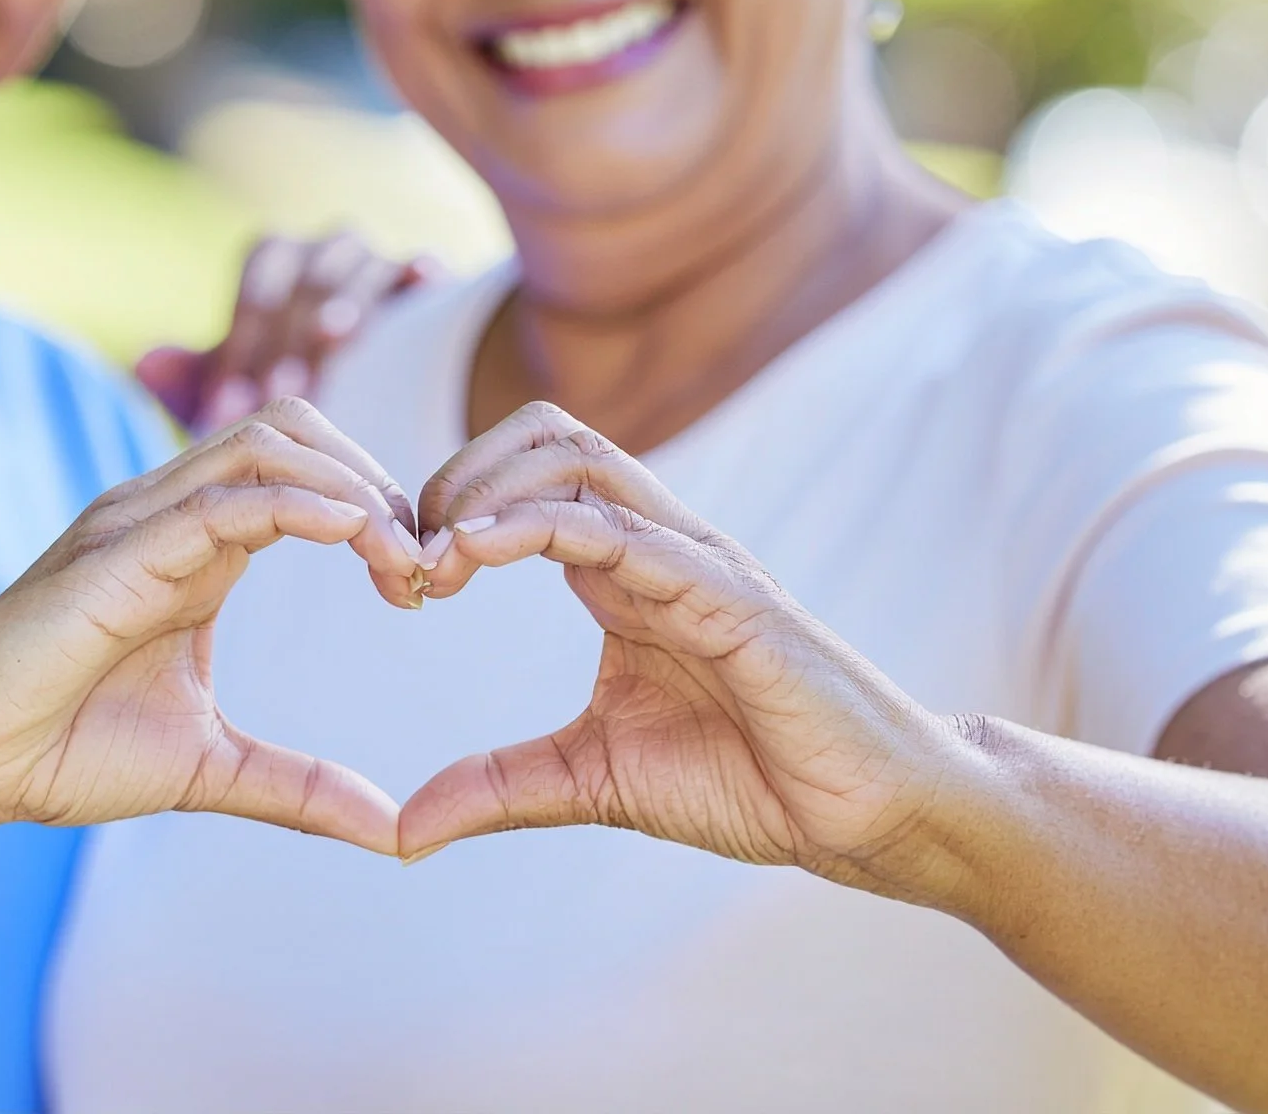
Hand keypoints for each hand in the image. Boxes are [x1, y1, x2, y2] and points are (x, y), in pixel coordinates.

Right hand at [0, 398, 426, 853]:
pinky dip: (298, 505)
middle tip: (425, 563)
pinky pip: (220, 501)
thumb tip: (394, 831)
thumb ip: (300, 787)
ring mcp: (138, 522)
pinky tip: (354, 536)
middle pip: (295, 430)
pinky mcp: (115, 554)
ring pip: (265, 446)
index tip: (423, 585)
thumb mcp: (210, 767)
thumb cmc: (60, 749)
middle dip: (376, 479)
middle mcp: (167, 513)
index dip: (378, 508)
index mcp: (196, 544)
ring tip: (401, 555)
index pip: (304, 470)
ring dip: (351, 486)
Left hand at [138, 233, 441, 434]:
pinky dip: (418, 267)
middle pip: (303, 279)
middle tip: (273, 394)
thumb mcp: (240, 379)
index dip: (238, 346)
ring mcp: (377, 257)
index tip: (226, 407)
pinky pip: (420, 264)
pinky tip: (423, 278)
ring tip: (332, 337)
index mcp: (275, 262)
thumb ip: (195, 377)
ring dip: (342, 303)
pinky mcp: (423, 276)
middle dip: (286, 337)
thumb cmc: (288, 375)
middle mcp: (324, 249)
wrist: (374, 369)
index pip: (253, 290)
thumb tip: (145, 364)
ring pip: (358, 267)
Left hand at [400, 403, 969, 894]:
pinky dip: (538, 527)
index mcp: (620, 570)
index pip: (522, 476)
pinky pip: (624, 528)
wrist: (867, 817)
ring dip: (486, 489)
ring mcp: (694, 558)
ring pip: (577, 455)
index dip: (447, 507)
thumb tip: (402, 831)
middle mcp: (654, 543)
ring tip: (435, 556)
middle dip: (456, 475)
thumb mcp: (593, 782)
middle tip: (407, 558)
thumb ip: (499, 789)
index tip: (400, 580)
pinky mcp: (729, 594)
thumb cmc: (750, 782)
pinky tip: (477, 555)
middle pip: (543, 435)